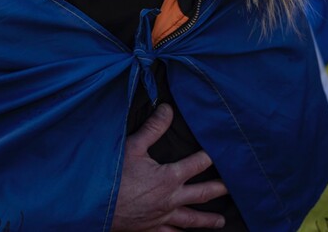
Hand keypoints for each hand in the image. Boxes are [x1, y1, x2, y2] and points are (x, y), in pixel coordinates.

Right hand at [111, 104, 227, 231]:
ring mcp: (162, 217)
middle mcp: (171, 199)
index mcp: (169, 177)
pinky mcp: (150, 229)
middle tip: (235, 188)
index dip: (211, 157)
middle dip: (220, 189)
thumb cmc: (112, 175)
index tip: (224, 152)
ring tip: (221, 221)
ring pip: (191, 219)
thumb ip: (153, 128)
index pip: (198, 163)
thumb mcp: (133, 146)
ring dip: (208, 220)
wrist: (93, 206)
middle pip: (203, 194)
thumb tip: (168, 108)